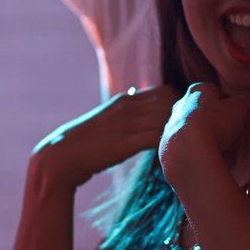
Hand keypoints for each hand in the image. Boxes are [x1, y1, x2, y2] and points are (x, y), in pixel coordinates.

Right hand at [30, 86, 178, 191]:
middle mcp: (128, 106)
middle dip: (186, 116)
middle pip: (172, 100)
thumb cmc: (84, 144)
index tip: (185, 125)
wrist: (59, 157)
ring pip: (168, 117)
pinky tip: (171, 157)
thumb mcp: (107, 122)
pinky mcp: (125, 142)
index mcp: (125, 99)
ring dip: (180, 130)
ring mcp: (127, 123)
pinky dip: (169, 144)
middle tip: (191, 137)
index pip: (166, 91)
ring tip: (185, 147)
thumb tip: (142, 116)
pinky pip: (159, 137)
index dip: (180, 106)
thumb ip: (126, 116)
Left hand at [157, 82, 249, 190]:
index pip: (216, 92)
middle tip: (237, 139)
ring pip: (200, 135)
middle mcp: (181, 106)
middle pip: (208, 115)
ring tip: (227, 153)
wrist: (188, 152)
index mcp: (197, 91)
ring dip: (216, 144)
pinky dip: (204, 157)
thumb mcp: (240, 109)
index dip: (231, 105)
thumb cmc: (214, 123)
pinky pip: (191, 151)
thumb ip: (249, 102)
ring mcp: (173, 128)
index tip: (240, 117)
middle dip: (225, 128)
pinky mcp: (168, 149)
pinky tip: (214, 164)